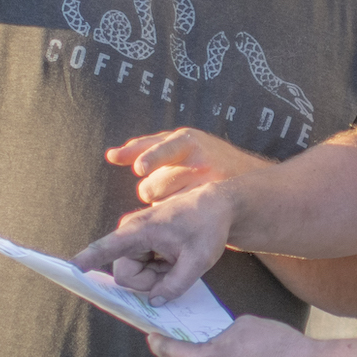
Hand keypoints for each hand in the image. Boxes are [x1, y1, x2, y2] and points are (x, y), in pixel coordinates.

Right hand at [74, 183, 236, 304]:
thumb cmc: (207, 228)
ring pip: (133, 276)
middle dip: (148, 283)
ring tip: (177, 261)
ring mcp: (133, 239)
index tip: (69, 268)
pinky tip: (173, 259)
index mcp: (139, 231)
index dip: (86, 260)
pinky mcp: (139, 243)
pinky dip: (157, 271)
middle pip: (125, 276)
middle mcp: (129, 233)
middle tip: (175, 269)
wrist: (216, 207)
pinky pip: (140, 270)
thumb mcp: (198, 261)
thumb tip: (153, 302)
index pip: (105, 248)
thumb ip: (174, 286)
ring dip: (155, 277)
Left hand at [105, 128, 262, 208]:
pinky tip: (188, 205)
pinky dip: (176, 213)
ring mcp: (206, 183)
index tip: (140, 168)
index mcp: (186, 140)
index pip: (164, 148)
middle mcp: (197, 160)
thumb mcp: (176, 144)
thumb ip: (142, 147)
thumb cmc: (200, 156)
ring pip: (163, 204)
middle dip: (151, 190)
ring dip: (163, 203)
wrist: (245, 176)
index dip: (151, 158)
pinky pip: (177, 216)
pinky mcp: (209, 204)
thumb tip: (111, 155)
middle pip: (153, 185)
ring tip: (181, 193)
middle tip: (166, 186)